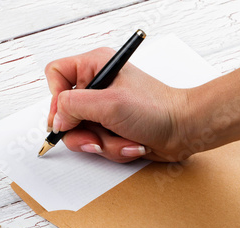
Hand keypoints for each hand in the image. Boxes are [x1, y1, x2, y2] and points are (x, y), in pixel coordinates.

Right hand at [45, 47, 192, 162]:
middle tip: (96, 138)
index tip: (67, 116)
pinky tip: (130, 144)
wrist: (184, 130)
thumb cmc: (156, 109)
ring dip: (101, 143)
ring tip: (122, 140)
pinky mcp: (109, 127)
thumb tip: (56, 119)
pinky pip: (95, 143)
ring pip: (79, 133)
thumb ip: (73, 106)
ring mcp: (102, 109)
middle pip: (64, 112)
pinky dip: (112, 149)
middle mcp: (96, 86)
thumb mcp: (109, 104)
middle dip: (82, 131)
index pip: (55, 74)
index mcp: (95, 66)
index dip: (55, 98)